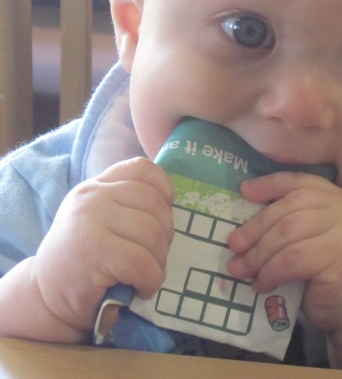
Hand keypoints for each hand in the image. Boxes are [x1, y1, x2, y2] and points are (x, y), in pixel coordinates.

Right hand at [31, 157, 173, 333]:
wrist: (43, 299)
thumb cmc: (81, 262)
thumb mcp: (98, 221)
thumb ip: (124, 205)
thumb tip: (170, 206)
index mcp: (96, 186)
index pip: (141, 168)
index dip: (163, 189)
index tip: (165, 212)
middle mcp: (92, 197)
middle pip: (154, 203)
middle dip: (165, 233)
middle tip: (155, 256)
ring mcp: (91, 222)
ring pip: (152, 233)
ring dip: (159, 260)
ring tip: (148, 274)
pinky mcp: (95, 252)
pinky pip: (143, 262)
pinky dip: (151, 279)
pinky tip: (142, 288)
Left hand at [228, 171, 341, 333]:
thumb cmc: (333, 276)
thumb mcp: (315, 240)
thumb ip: (294, 224)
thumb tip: (244, 226)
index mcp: (341, 199)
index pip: (301, 182)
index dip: (270, 184)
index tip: (244, 192)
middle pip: (290, 207)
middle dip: (257, 227)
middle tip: (234, 245)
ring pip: (289, 233)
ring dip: (259, 253)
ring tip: (241, 269)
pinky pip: (294, 260)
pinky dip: (271, 271)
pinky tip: (262, 284)